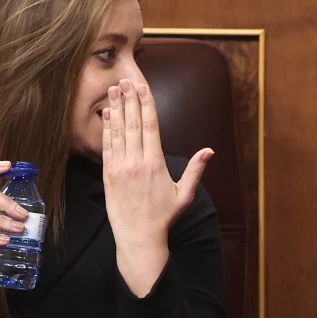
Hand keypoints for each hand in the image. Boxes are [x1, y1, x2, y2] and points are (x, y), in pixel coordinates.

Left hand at [102, 79, 212, 295]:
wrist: (138, 237)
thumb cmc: (164, 216)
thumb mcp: (185, 194)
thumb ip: (195, 170)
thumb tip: (210, 150)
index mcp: (155, 163)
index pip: (150, 126)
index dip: (146, 104)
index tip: (143, 87)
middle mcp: (136, 162)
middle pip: (133, 123)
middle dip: (129, 100)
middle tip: (125, 80)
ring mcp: (120, 168)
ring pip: (118, 132)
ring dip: (116, 109)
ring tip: (114, 90)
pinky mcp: (108, 176)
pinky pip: (106, 147)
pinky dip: (106, 129)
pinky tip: (106, 115)